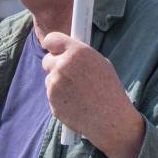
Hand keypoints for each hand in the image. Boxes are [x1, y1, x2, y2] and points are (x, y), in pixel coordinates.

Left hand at [41, 32, 144, 157]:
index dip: (53, 44)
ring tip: (78, 92)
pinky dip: (60, 97)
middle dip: (55, 65)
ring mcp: (54, 84)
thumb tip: (68, 52)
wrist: (110, 119)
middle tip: (69, 73)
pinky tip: (76, 102)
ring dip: (58, 83)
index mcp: (77, 52)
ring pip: (49, 79)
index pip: (52, 39)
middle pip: (47, 60)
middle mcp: (63, 65)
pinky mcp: (51, 100)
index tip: (54, 48)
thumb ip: (80, 56)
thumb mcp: (101, 63)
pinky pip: (51, 94)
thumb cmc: (110, 90)